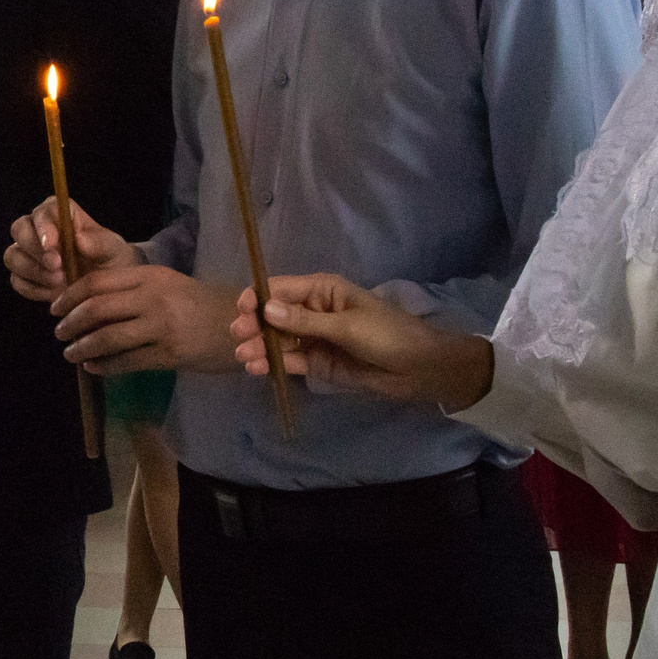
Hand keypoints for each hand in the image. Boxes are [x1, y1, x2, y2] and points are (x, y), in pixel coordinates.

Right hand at [4, 198, 139, 304]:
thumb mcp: (113, 250)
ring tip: (60, 282)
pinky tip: (53, 294)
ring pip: (13, 256)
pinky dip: (33, 289)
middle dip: (35, 250)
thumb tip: (79, 238)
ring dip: (34, 271)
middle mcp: (38, 228)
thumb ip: (99, 243)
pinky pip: (17, 280)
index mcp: (60, 213)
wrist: (106, 287)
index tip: (52, 245)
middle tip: (57, 267)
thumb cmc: (109, 260)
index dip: (43, 227)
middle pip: (19, 229)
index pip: (43, 212)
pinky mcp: (23, 275)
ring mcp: (27, 252)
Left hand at [54, 264, 243, 375]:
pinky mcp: (169, 354)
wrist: (242, 325)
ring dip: (82, 347)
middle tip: (58, 333)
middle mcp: (153, 298)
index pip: (97, 281)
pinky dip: (104, 366)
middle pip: (97, 308)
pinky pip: (126, 361)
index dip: (70, 295)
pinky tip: (93, 368)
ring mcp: (161, 327)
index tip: (55, 307)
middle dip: (70, 322)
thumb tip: (85, 300)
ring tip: (70, 353)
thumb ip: (130, 287)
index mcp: (150, 275)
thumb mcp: (165, 283)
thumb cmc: (197, 303)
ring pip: (107, 337)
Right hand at [232, 275, 494, 409]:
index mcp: (323, 290)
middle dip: (255, 325)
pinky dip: (273, 363)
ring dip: (260, 346)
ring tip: (243, 358)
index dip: (258, 296)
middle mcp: (314, 311)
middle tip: (236, 338)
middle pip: (275, 315)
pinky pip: (290, 360)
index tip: (240, 309)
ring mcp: (315, 337)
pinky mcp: (319, 362)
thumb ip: (306, 321)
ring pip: (279, 339)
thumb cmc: (388, 336)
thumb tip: (266, 309)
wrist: (420, 370)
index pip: (282, 288)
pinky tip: (257, 368)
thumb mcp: (347, 326)